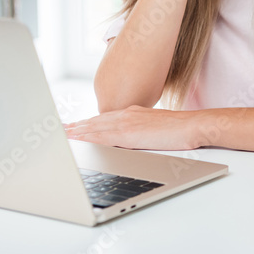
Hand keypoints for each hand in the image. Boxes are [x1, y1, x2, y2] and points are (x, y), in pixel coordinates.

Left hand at [63, 105, 200, 150]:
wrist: (194, 125)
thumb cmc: (181, 129)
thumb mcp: (156, 127)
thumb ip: (141, 130)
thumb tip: (134, 138)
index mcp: (133, 113)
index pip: (104, 119)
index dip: (87, 123)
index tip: (74, 126)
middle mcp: (127, 114)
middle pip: (95, 121)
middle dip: (76, 126)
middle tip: (59, 129)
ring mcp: (127, 122)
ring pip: (94, 127)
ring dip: (77, 131)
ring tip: (62, 134)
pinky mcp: (130, 133)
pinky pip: (103, 135)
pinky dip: (88, 137)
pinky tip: (78, 140)